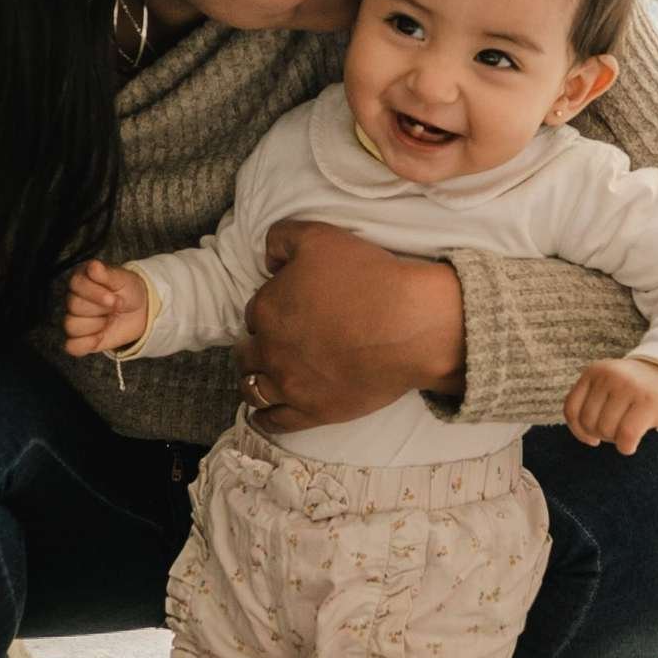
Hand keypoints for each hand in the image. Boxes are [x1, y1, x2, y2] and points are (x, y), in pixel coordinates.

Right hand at [62, 259, 147, 355]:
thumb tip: (94, 266)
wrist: (142, 308)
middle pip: (74, 306)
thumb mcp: (122, 278)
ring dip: (96, 325)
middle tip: (115, 307)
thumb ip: (106, 274)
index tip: (114, 298)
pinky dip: (86, 344)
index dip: (97, 294)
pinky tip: (100, 336)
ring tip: (108, 319)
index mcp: (81, 280)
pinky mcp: (82, 339)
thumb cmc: (128, 290)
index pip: (77, 285)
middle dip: (100, 309)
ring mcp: (77, 319)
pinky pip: (72, 346)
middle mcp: (74, 299)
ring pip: (72, 325)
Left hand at [237, 220, 466, 432]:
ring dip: (255, 380)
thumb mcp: (320, 237)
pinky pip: (274, 421)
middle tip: (276, 344)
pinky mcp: (312, 412)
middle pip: (248, 352)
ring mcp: (290, 385)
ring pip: (252, 388)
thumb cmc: (368, 278)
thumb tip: (268, 259)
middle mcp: (271, 350)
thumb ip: (282, 239)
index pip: (255, 313)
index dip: (270, 310)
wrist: (409, 326)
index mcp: (268, 308)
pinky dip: (264, 417)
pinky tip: (264, 414)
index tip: (287, 312)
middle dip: (257, 346)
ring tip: (264, 377)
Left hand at [565, 357, 657, 454]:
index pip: (571, 409)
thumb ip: (591, 404)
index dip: (579, 431)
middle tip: (618, 431)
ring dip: (615, 440)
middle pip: (589, 422)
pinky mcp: (649, 403)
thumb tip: (586, 436)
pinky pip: (626, 436)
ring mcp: (629, 387)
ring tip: (627, 432)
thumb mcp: (608, 386)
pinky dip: (626, 447)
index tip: (593, 438)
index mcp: (595, 371)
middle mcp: (610, 375)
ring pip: (606, 430)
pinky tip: (632, 444)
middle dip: (602, 435)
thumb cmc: (637, 390)